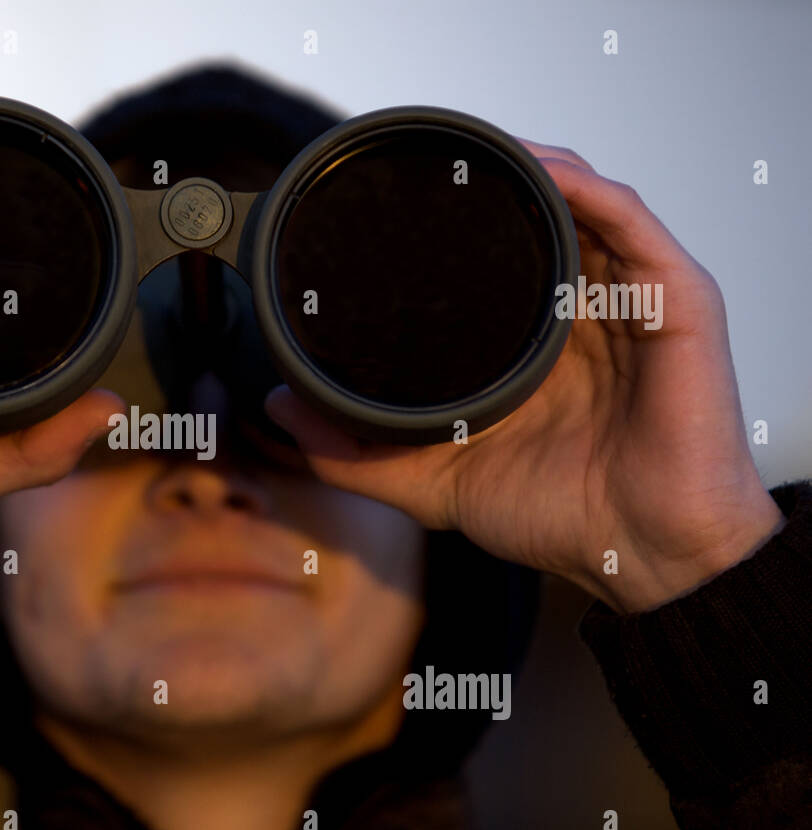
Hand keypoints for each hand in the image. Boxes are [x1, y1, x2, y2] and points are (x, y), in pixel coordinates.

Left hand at [266, 140, 783, 613]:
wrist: (641, 557)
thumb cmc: (559, 517)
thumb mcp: (434, 481)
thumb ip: (356, 452)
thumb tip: (277, 408)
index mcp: (531, 339)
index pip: (489, 253)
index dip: (444, 216)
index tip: (383, 193)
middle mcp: (579, 308)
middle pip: (533, 214)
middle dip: (483, 178)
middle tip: (419, 162)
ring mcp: (628, 300)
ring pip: (580, 201)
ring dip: (528, 165)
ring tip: (469, 148)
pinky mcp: (676, 303)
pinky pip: (633, 224)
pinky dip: (586, 189)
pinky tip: (541, 173)